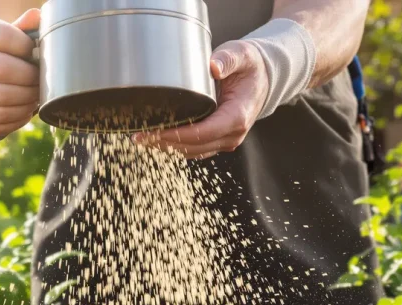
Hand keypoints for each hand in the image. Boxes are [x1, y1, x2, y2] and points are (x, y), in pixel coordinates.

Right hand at [0, 9, 39, 138]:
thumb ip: (17, 28)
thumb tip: (38, 16)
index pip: (4, 37)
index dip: (28, 47)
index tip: (37, 54)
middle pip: (4, 71)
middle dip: (31, 78)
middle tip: (41, 81)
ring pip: (2, 101)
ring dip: (27, 101)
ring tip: (36, 96)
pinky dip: (17, 120)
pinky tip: (24, 112)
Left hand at [133, 40, 269, 158]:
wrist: (263, 79)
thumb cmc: (250, 66)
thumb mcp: (242, 54)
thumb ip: (228, 59)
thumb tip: (213, 67)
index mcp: (237, 116)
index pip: (202, 134)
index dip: (175, 136)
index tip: (153, 132)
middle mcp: (232, 134)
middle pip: (193, 147)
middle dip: (164, 143)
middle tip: (138, 136)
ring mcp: (226, 141)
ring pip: (192, 152)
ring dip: (167, 148)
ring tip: (142, 139)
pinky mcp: (219, 141)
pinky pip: (195, 150)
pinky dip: (176, 146)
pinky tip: (157, 139)